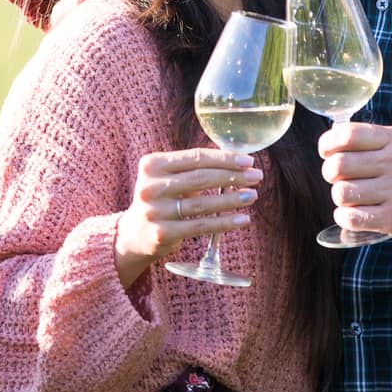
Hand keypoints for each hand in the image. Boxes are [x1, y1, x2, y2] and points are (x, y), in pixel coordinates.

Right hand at [114, 148, 262, 287]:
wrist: (134, 234)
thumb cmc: (162, 198)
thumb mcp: (169, 177)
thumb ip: (195, 167)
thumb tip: (239, 162)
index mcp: (152, 164)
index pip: (196, 158)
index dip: (225, 159)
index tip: (249, 161)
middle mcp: (150, 187)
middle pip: (200, 178)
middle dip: (233, 176)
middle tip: (256, 176)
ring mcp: (154, 211)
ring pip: (202, 203)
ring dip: (232, 199)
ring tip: (253, 195)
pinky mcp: (162, 234)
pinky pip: (200, 226)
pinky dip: (224, 222)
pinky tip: (242, 219)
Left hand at [318, 123, 391, 255]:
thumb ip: (377, 141)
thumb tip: (336, 138)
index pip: (348, 135)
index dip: (328, 143)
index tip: (326, 152)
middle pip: (339, 165)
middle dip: (330, 174)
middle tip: (339, 180)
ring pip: (342, 193)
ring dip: (340, 199)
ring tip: (351, 200)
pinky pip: (352, 217)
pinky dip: (346, 218)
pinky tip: (355, 215)